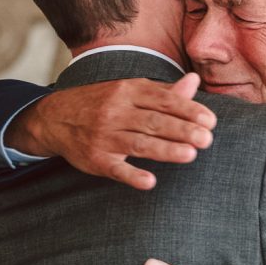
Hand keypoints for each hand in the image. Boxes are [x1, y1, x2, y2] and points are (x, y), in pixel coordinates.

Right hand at [6, 73, 215, 189]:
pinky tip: (150, 182)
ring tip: (191, 155)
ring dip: (165, 150)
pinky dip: (132, 175)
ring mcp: (105, 137)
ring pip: (139, 144)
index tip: (210, 121)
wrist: (55, 118)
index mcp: (128, 91)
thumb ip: (164, 92)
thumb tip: (195, 82)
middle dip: (182, 130)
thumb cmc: (102, 103)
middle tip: (207, 139)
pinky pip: (115, 169)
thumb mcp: (129, 90)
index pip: (163, 100)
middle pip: (154, 122)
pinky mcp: (96, 160)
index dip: (188, 110)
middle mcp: (116, 112)